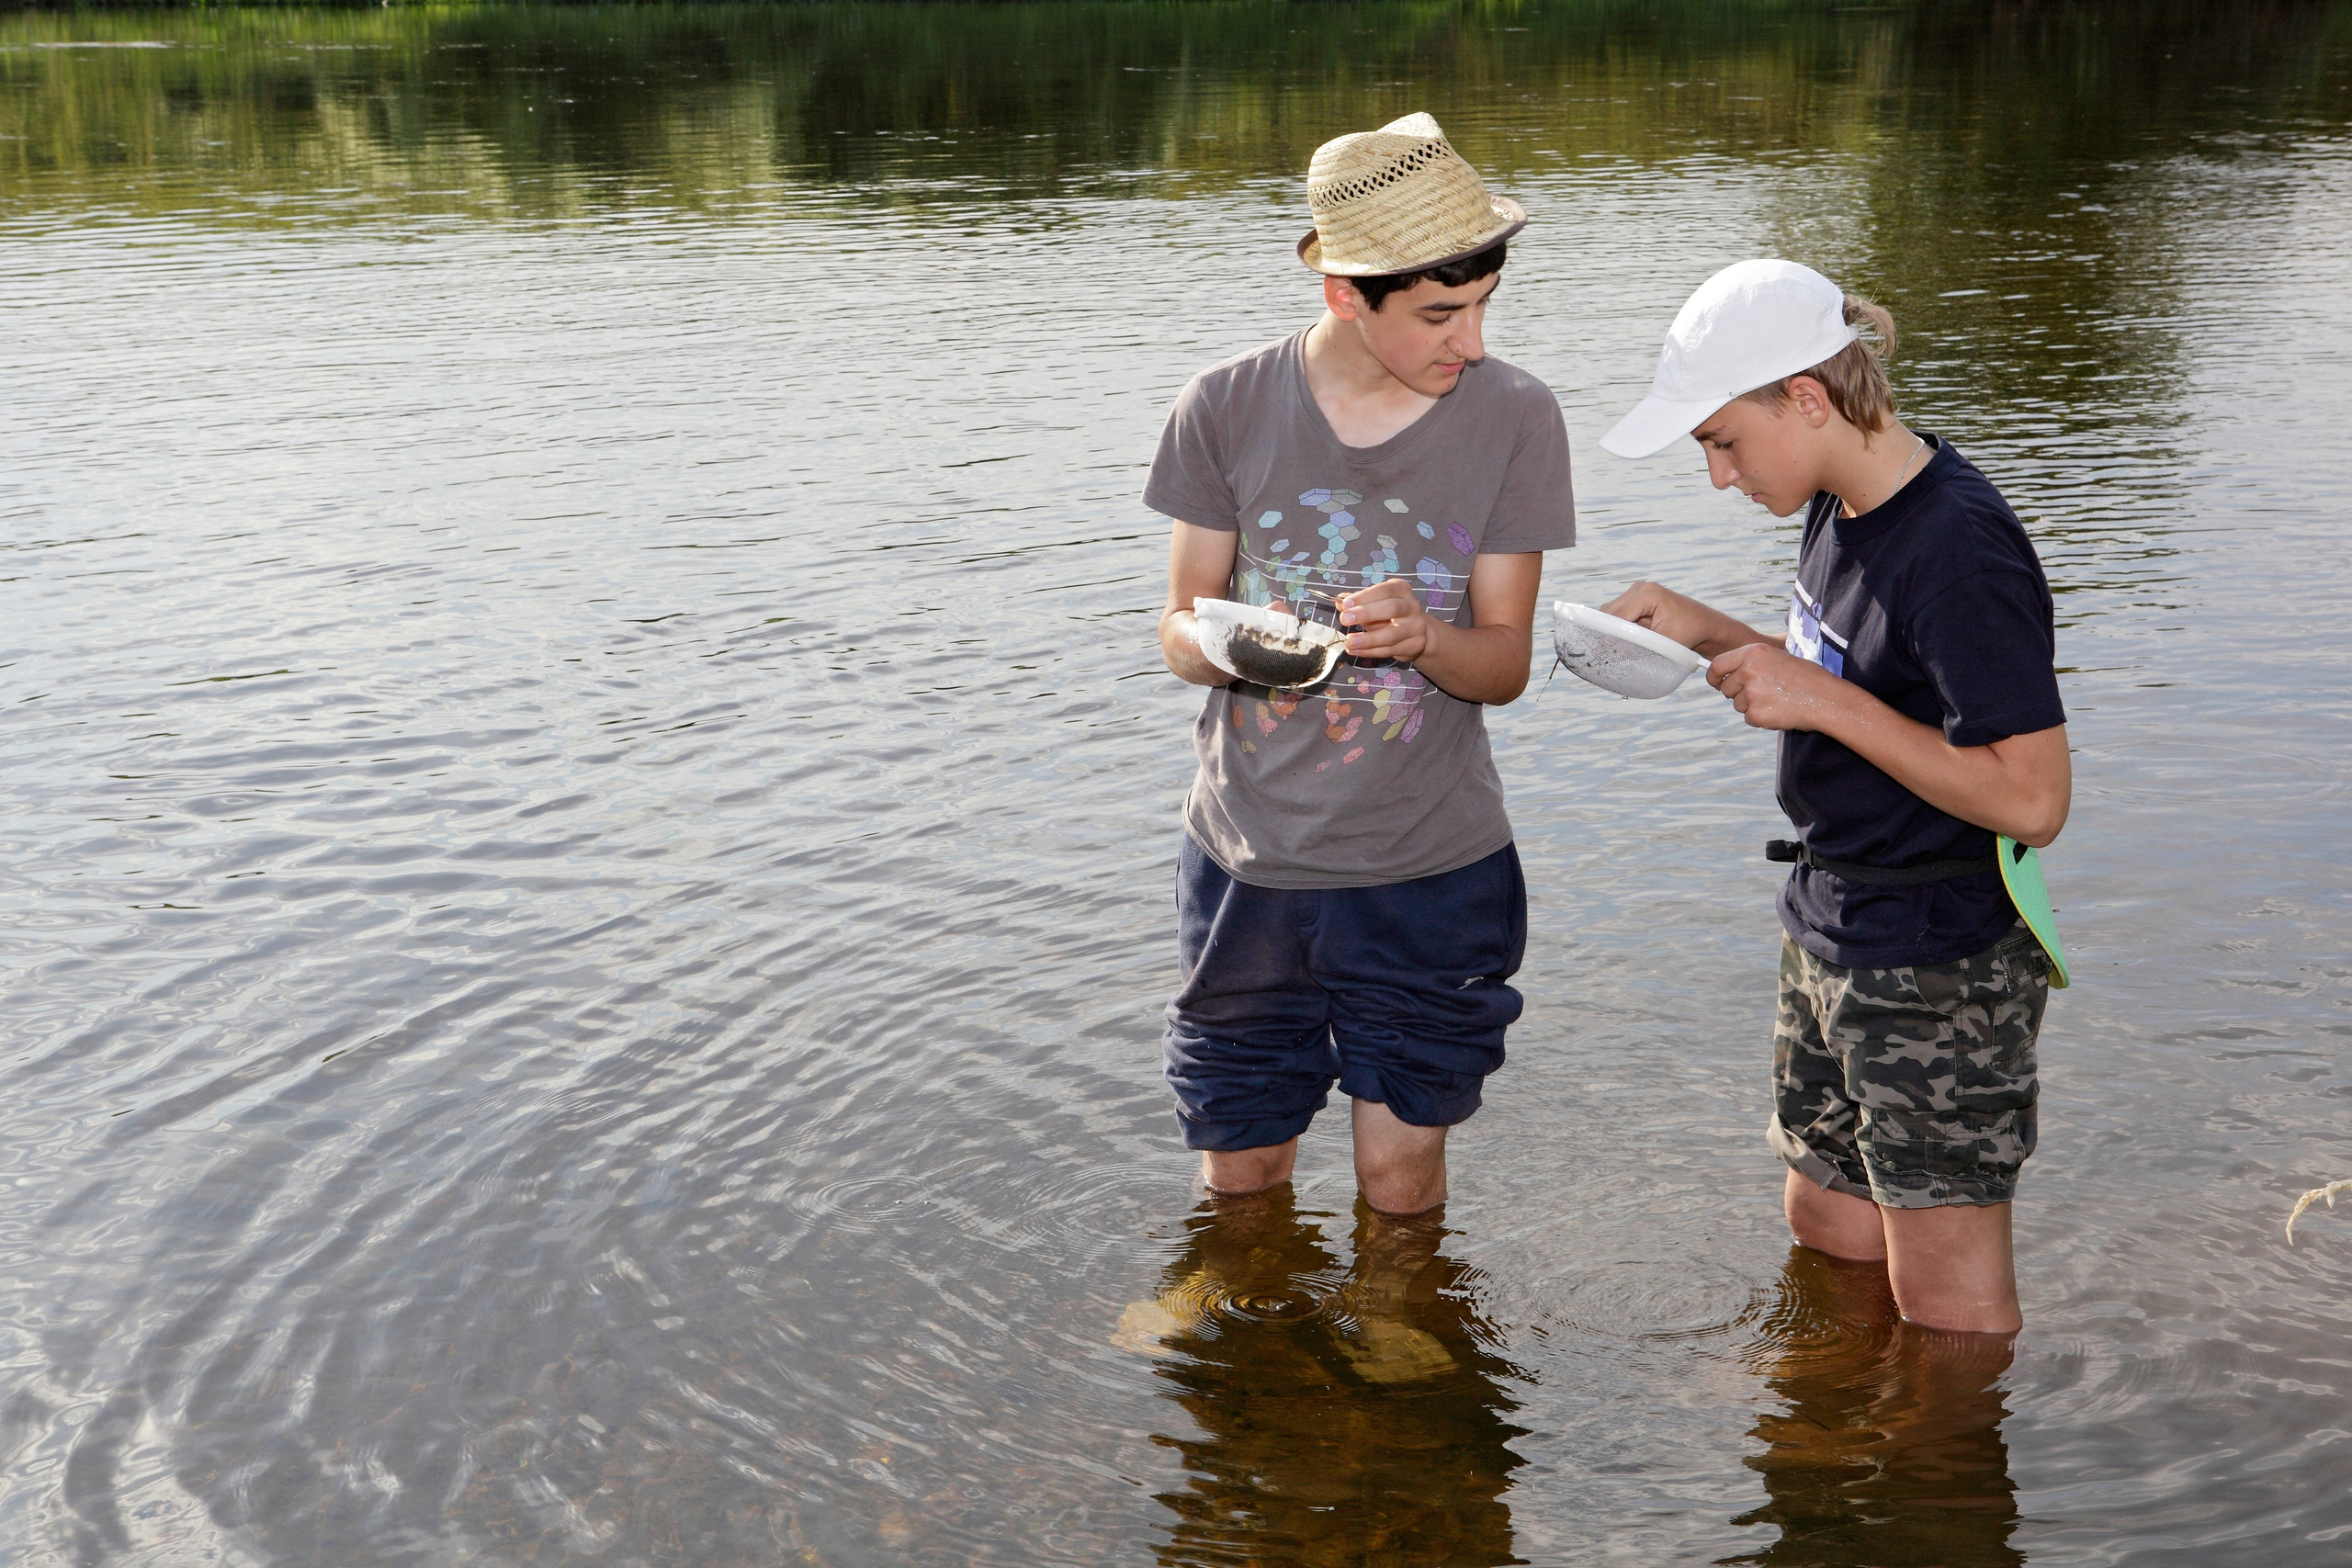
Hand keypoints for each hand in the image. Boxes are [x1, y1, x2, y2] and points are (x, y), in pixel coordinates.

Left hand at [1337, 577, 1434, 662]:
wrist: (1418, 632)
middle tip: (1345, 619)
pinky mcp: (1414, 645)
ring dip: (1367, 639)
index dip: (1365, 596)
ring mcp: (1415, 627)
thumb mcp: (1375, 604)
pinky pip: (1389, 650)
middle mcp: (1412, 606)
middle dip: (1366, 614)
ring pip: (1391, 634)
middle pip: (1391, 609)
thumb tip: (1340, 602)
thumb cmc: (1391, 614)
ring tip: (1349, 641)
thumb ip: (1359, 603)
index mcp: (1401, 590)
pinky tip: (1354, 650)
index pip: (1384, 590)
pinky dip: (1370, 651)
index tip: (1346, 604)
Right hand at [1601, 580, 1778, 660]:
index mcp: (1648, 593)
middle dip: (1608, 632)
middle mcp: (1639, 588)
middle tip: (1607, 654)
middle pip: (1609, 612)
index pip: (1616, 615)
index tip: (1601, 653)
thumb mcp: (1665, 643)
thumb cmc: (1692, 632)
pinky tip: (1625, 641)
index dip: (1608, 635)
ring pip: (1611, 614)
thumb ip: (1639, 646)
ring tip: (1619, 648)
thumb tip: (1613, 655)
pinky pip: (1619, 616)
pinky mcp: (1637, 600)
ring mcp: (1637, 592)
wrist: (1706, 626)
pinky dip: (1620, 629)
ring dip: (1614, 631)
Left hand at [1707, 643, 1850, 730]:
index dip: (1713, 677)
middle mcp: (1748, 671)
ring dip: (1752, 705)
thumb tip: (1728, 673)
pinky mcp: (1756, 714)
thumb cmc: (1806, 677)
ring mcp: (1751, 693)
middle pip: (1726, 688)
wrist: (1826, 698)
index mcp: (1753, 652)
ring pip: (1737, 704)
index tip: (1715, 683)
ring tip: (1776, 699)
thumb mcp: (1778, 657)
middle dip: (1737, 693)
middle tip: (1761, 693)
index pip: (1718, 665)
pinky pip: (1749, 718)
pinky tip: (1779, 710)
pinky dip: (1761, 718)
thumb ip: (1752, 662)